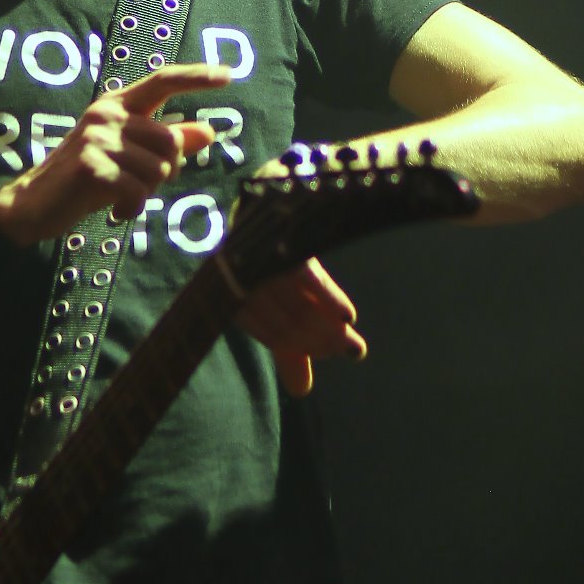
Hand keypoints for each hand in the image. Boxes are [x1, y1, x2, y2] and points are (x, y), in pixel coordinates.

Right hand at [0, 63, 231, 245]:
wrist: (35, 203)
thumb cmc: (87, 177)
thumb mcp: (129, 156)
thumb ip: (168, 142)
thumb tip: (209, 131)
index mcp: (117, 104)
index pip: (163, 81)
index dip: (196, 78)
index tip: (229, 75)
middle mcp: (107, 114)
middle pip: (171, 142)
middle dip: (165, 172)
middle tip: (135, 185)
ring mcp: (98, 138)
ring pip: (159, 170)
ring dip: (147, 193)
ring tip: (120, 196)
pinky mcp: (92, 166)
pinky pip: (140, 191)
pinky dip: (133, 208)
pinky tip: (114, 211)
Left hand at [233, 155, 366, 394]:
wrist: (280, 191)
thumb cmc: (278, 256)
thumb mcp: (287, 303)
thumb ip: (292, 346)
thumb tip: (301, 392)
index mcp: (233, 291)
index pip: (268, 329)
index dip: (298, 348)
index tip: (333, 355)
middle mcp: (241, 272)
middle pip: (283, 316)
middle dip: (316, 339)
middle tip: (349, 349)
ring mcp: (258, 250)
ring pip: (293, 299)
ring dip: (324, 324)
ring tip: (351, 340)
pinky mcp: (278, 231)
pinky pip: (302, 273)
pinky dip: (326, 296)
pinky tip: (346, 314)